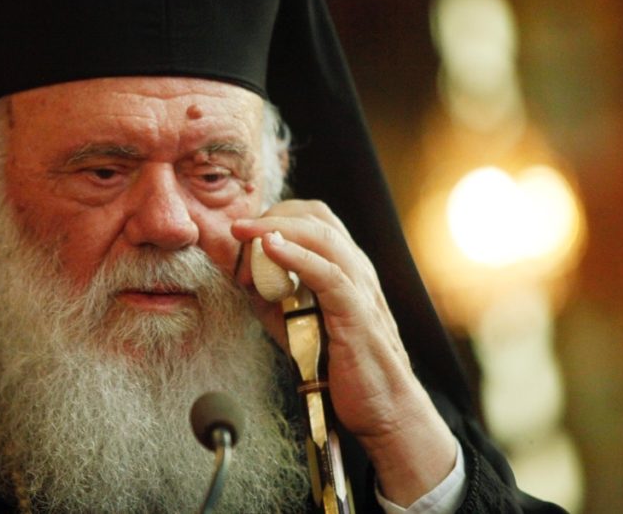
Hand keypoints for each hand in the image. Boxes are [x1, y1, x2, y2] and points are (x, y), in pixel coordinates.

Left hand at [231, 200, 456, 505]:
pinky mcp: (357, 313)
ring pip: (322, 237)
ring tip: (245, 232)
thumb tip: (240, 273)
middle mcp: (357, 269)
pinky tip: (271, 249)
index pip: (315, 218)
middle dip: (273, 214)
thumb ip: (270, 296)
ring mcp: (360, 288)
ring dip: (278, 229)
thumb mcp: (294, 322)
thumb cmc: (339, 366)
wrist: (382, 407)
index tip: (245, 230)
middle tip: (239, 228)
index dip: (277, 214)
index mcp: (346, 266)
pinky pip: (328, 274)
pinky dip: (297, 256)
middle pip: (317, 218)